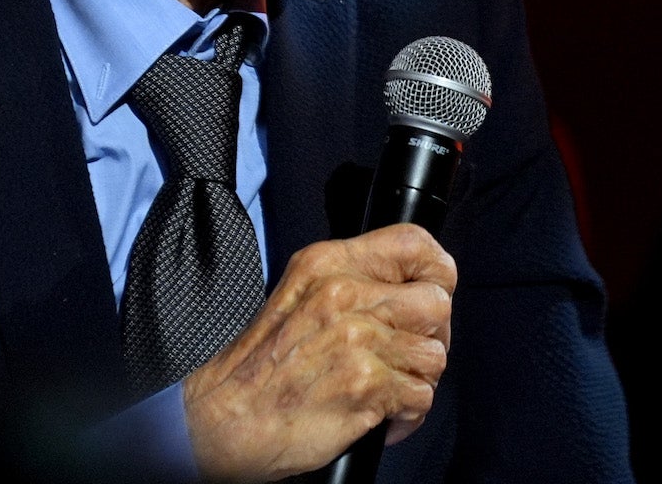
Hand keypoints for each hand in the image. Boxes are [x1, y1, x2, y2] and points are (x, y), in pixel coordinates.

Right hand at [181, 224, 455, 481]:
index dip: (437, 272)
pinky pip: (422, 398)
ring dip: (418, 380)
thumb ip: (350, 284)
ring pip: (434, 355)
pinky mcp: (365, 385)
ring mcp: (357, 339)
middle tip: (406, 355)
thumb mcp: (299, 295)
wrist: (224, 418)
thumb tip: (408, 289)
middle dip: (431, 337)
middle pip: (437, 303)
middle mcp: (345, 294)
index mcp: (328, 264)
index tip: (432, 294)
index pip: (414, 243)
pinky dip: (407, 415)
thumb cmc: (260, 367)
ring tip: (387, 389)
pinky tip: (381, 416)